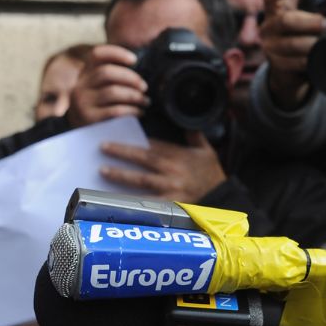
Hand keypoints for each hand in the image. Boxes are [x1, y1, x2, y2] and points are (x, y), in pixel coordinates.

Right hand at [66, 44, 147, 128]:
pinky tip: (139, 112)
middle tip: (144, 87)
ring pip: (113, 92)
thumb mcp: (97, 89)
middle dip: (130, 77)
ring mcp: (83, 103)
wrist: (80, 135)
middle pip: (107, 72)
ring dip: (134, 96)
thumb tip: (138, 64)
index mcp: (84, 74)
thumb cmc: (97, 107)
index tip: (134, 59)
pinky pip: (115, 111)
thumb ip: (111, 76)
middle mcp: (80, 86)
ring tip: (145, 101)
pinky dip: (132, 110)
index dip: (116, 53)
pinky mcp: (89, 119)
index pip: (97, 54)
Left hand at [98, 131, 225, 202]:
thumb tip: (185, 121)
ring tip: (103, 170)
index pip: (154, 145)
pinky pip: (146, 202)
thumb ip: (195, 136)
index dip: (135, 141)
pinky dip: (131, 200)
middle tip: (103, 147)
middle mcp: (174, 171)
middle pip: (144, 159)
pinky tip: (115, 198)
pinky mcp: (169, 204)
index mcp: (180, 156)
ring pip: (142, 180)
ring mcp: (171, 188)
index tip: (118, 134)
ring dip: (121, 175)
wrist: (222, 199)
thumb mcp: (206, 151)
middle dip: (122, 152)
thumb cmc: (212, 175)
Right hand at [259, 0, 325, 109]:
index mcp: (274, 11)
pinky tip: (318, 57)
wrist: (287, 66)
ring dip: (311, 43)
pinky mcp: (276, 65)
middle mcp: (268, 28)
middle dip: (308, 22)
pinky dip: (308, 60)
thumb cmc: (300, 34)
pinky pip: (293, 63)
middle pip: (284, 21)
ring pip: (290, 44)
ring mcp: (270, 47)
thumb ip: (314, 6)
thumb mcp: (302, 17)